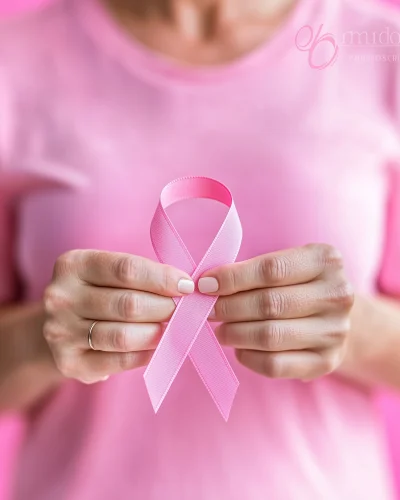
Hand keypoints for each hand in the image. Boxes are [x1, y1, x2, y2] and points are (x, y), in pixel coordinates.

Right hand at [43, 250, 193, 383]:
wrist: (61, 329)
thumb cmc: (97, 294)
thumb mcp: (108, 274)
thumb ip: (140, 276)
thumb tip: (184, 288)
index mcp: (73, 265)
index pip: (126, 269)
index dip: (162, 278)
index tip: (187, 286)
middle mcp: (61, 297)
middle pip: (128, 304)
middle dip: (164, 308)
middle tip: (182, 311)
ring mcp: (60, 332)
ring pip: (123, 335)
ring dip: (156, 333)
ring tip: (170, 329)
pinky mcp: (68, 363)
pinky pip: (118, 361)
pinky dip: (144, 355)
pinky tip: (156, 348)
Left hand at [198, 244, 353, 380]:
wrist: (335, 317)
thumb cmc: (298, 285)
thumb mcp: (287, 264)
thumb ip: (252, 271)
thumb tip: (207, 285)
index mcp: (326, 260)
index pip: (271, 269)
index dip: (233, 278)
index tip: (205, 285)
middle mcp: (337, 295)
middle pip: (269, 304)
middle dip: (229, 307)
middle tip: (208, 310)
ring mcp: (335, 331)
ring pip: (269, 336)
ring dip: (235, 333)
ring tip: (221, 329)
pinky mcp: (327, 362)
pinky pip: (275, 365)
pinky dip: (248, 357)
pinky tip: (240, 348)